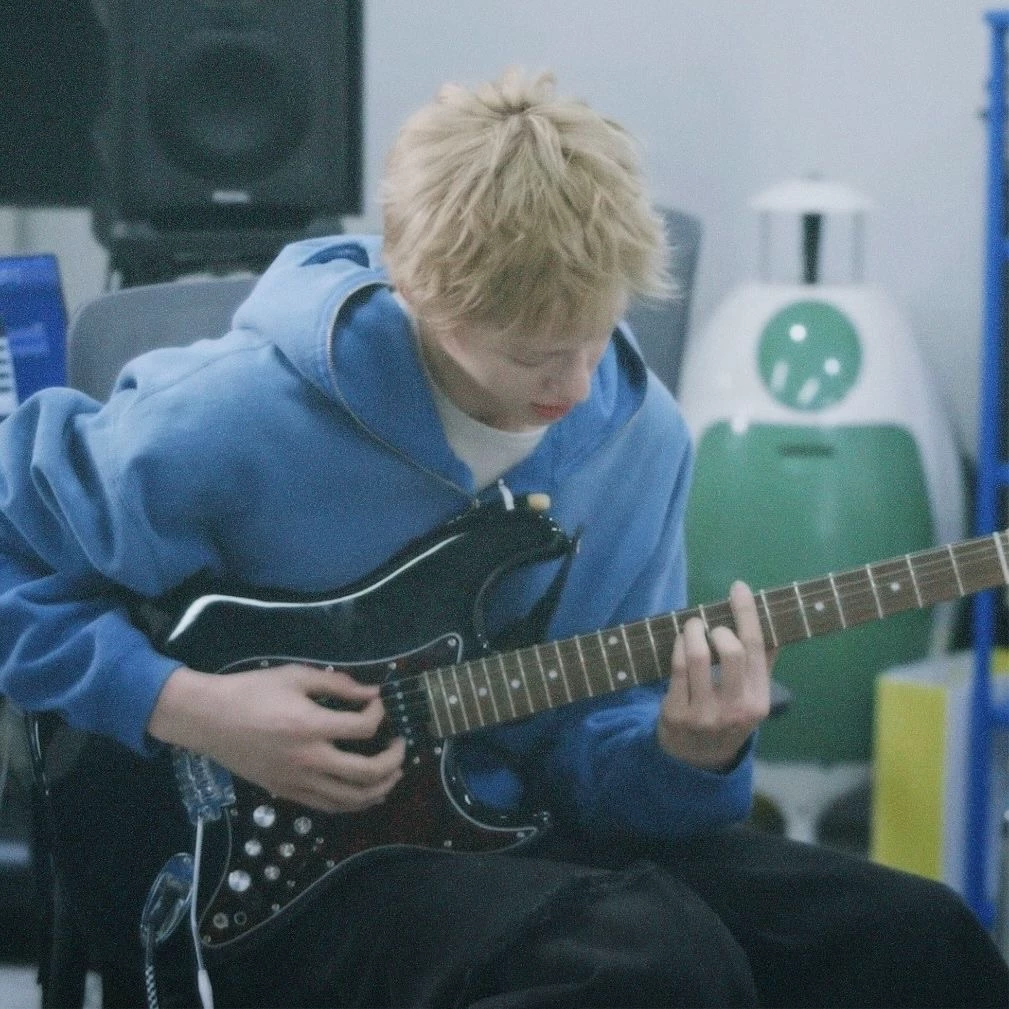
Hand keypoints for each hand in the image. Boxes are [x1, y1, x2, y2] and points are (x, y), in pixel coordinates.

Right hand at [148, 663, 405, 812]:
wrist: (208, 719)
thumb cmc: (252, 691)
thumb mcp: (296, 676)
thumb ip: (337, 684)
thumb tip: (372, 693)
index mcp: (310, 726)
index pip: (364, 728)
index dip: (379, 714)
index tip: (377, 704)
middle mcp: (308, 759)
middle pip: (366, 772)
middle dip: (394, 760)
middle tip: (401, 745)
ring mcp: (297, 781)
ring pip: (351, 798)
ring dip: (381, 787)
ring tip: (394, 773)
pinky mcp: (287, 793)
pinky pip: (329, 806)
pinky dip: (354, 802)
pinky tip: (365, 792)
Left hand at [656, 581, 775, 770]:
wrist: (697, 759)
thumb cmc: (727, 717)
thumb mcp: (751, 698)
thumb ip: (762, 664)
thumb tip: (775, 623)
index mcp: (758, 701)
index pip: (756, 648)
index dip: (747, 613)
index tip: (738, 588)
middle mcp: (735, 709)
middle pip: (731, 651)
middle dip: (718, 629)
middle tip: (711, 626)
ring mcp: (704, 714)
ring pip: (698, 657)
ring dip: (692, 632)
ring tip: (692, 626)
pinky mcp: (676, 714)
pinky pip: (676, 668)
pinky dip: (678, 646)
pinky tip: (681, 642)